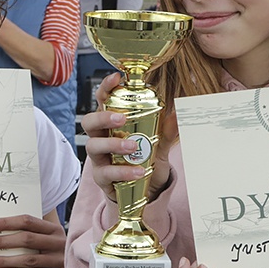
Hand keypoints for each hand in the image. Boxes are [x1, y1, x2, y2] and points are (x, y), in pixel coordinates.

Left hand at [0, 212, 65, 267]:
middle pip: (26, 239)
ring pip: (28, 259)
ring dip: (5, 260)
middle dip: (2, 241)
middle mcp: (58, 242)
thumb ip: (29, 236)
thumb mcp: (47, 243)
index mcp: (54, 230)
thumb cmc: (53, 257)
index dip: (7, 222)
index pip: (28, 221)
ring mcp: (60, 260)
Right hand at [81, 73, 177, 201]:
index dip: (105, 88)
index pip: (103, 100)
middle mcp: (101, 137)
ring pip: (93, 146)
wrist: (144, 190)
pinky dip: (122, 172)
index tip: (116, 77)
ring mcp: (99, 158)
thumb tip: (178, 113)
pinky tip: (138, 172)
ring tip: (133, 147)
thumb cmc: (144, 159)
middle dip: (102, 117)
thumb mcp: (159, 143)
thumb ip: (166, 130)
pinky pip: (105, 173)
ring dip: (113, 144)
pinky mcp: (102, 178)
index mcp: (112, 123)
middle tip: (121, 118)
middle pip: (89, 122)